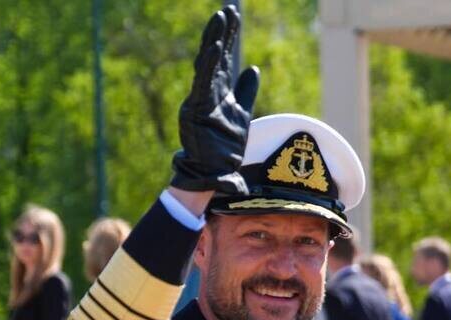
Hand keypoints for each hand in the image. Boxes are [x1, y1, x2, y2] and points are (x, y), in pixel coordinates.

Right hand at [171, 5, 259, 193]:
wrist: (214, 172)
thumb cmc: (226, 147)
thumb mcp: (242, 114)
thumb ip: (245, 91)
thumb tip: (253, 68)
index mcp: (216, 91)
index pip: (223, 58)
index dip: (228, 37)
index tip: (234, 15)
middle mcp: (206, 92)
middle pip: (214, 56)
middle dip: (221, 33)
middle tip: (228, 10)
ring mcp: (200, 100)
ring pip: (206, 64)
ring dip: (213, 41)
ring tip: (221, 19)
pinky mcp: (197, 111)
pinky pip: (203, 84)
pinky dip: (209, 65)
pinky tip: (215, 46)